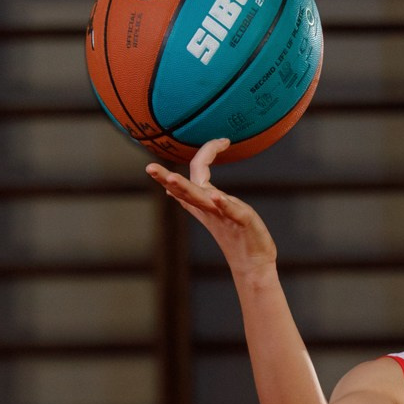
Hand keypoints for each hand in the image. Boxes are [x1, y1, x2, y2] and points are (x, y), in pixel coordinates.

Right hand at [147, 139, 277, 282]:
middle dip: (166, 178)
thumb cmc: (236, 236)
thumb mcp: (214, 212)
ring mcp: (221, 214)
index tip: (223, 140)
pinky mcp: (240, 221)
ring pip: (199, 198)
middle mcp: (209, 207)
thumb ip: (195, 199)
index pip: (190, 177)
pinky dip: (222, 203)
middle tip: (149, 168)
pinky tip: (215, 196)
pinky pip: (229, 210)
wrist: (253, 263)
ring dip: (184, 188)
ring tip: (171, 179)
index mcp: (203, 202)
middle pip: (184, 189)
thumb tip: (168, 190)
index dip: (205, 154)